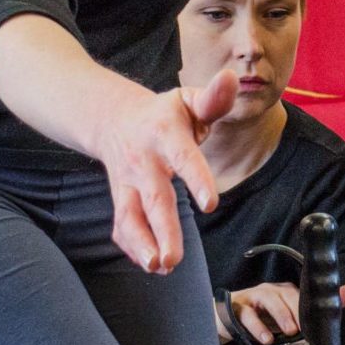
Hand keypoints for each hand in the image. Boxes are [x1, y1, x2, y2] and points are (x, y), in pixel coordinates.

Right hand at [95, 66, 237, 273]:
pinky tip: (150, 264)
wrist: (114, 118)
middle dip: (163, 230)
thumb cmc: (164, 114)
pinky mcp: (120, 198)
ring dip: (141, 245)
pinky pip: (122, 226)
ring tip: (158, 266)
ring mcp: (128, 183)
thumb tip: (231, 78)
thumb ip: (213, 98)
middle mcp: (143, 161)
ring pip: (130, 217)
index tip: (211, 204)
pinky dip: (132, 247)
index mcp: (165, 134)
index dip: (196, 179)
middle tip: (172, 258)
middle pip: (154, 199)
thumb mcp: (188, 99)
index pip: (183, 158)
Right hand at [219, 281, 344, 344]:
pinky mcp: (237, 308)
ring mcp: (254, 297)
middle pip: (288, 294)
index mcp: (286, 292)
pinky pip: (248, 316)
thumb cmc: (261, 319)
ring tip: (289, 332)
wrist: (225, 320)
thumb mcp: (287, 319)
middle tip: (304, 329)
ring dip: (281, 316)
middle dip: (298, 310)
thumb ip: (317, 309)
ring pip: (269, 300)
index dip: (315, 303)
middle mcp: (272, 291)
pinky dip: (257, 328)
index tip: (324, 316)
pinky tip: (265, 339)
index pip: (304, 294)